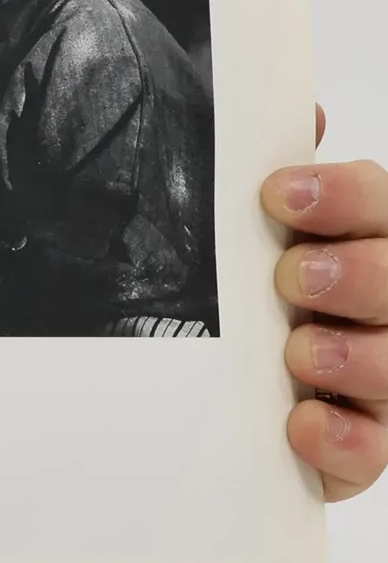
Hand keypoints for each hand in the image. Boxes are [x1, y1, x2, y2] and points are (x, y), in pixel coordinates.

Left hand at [263, 108, 387, 498]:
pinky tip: (305, 421)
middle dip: (358, 275)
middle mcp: (379, 305)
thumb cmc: (232, 291)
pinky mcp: (357, 446)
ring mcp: (377, 378)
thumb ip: (266, 175)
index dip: (346, 195)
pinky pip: (373, 450)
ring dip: (356, 355)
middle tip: (292, 277)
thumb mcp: (237, 230)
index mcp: (358, 239)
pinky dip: (344, 437)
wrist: (193, 387)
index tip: (279, 195)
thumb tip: (298, 112)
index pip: (379, 203)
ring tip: (299, 349)